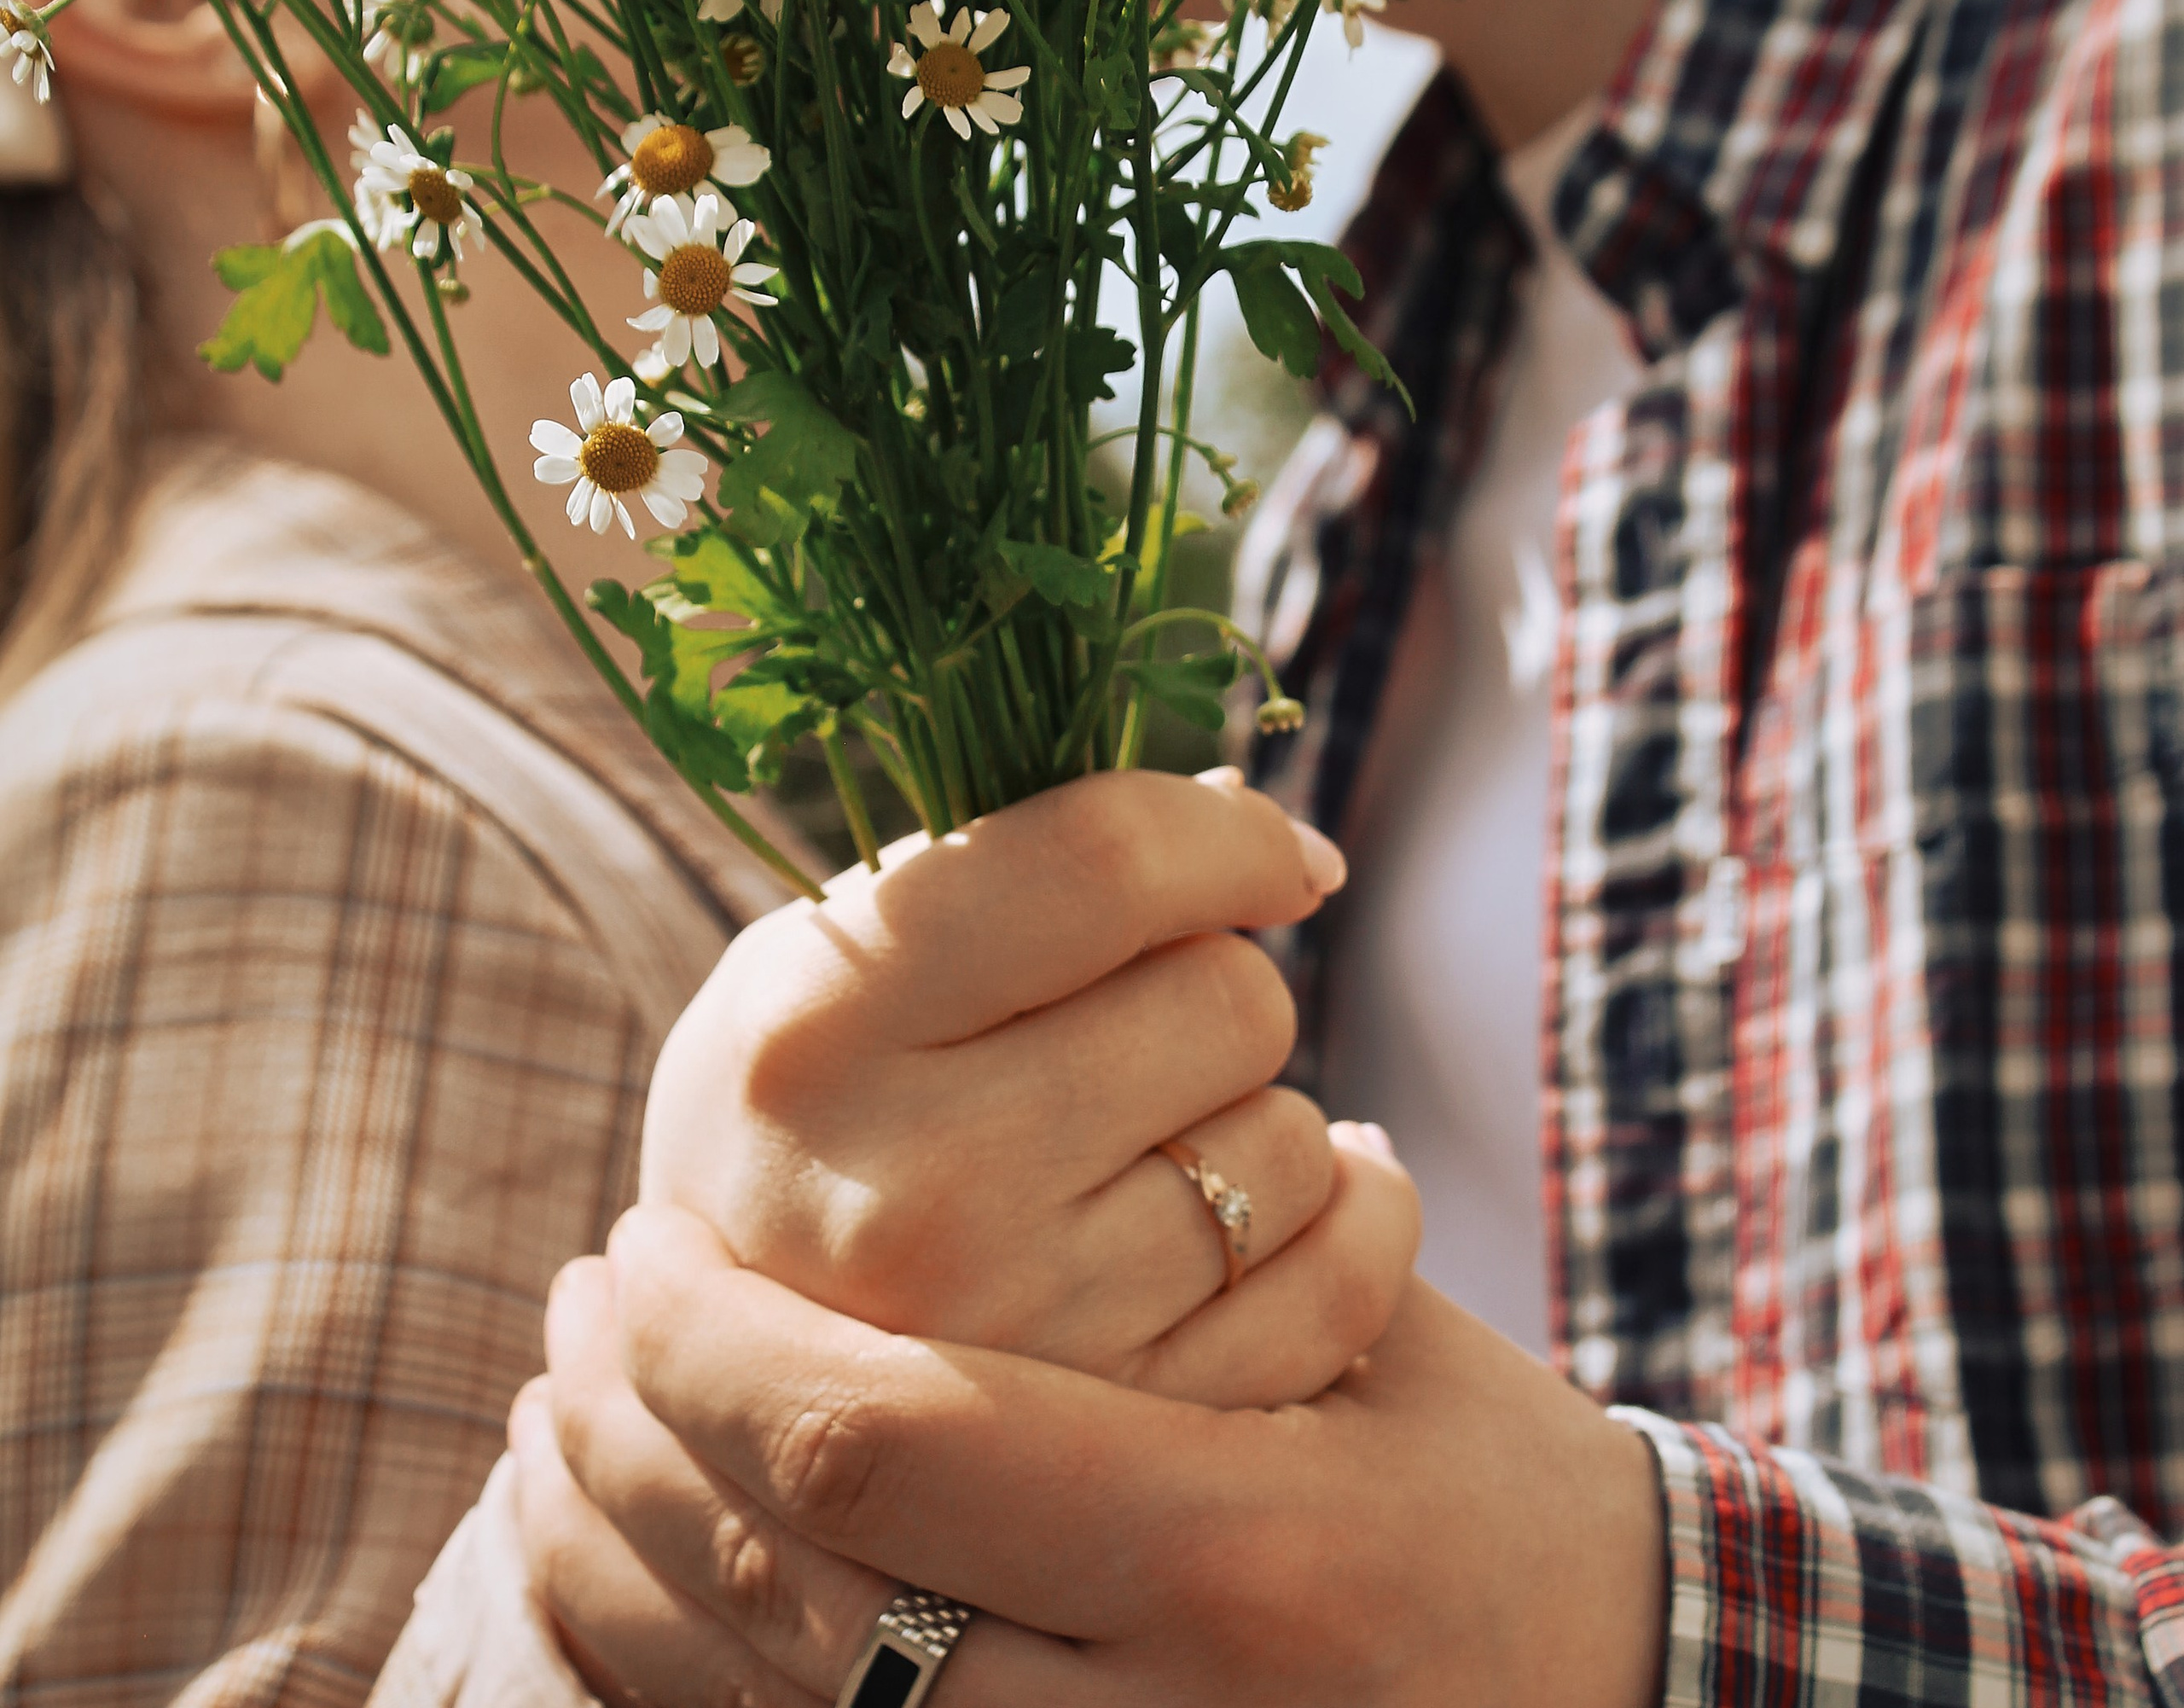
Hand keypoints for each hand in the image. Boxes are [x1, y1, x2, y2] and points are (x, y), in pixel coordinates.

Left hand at [513, 1208, 1665, 1707]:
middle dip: (631, 1447)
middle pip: (787, 1593)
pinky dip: (679, 1684)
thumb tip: (994, 1106)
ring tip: (550, 1433)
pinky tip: (618, 1587)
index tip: (642, 1248)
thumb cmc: (1500, 1493)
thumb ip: (1192, 1243)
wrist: (1621, 1706)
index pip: (883, 1447)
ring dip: (615, 1567)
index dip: (717, 1349)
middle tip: (572, 1316)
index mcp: (1238, 1545)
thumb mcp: (1380, 1337)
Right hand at [639, 768, 1419, 1409]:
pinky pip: (1338, 1287)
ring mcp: (1016, 1340)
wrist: (736, 1379)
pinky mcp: (1119, 1450)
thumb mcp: (838, 965)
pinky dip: (1347, 1225)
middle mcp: (907, 1190)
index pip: (1104, 862)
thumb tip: (1253, 820)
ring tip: (1159, 1145)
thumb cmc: (819, 1113)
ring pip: (1292, 1144)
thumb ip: (1012, 874)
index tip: (1283, 856)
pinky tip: (1288, 1208)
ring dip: (1258, 1119)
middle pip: (1226, 999)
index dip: (1231, 834)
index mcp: (818, 1024)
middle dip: (1219, 989)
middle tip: (1152, 1034)